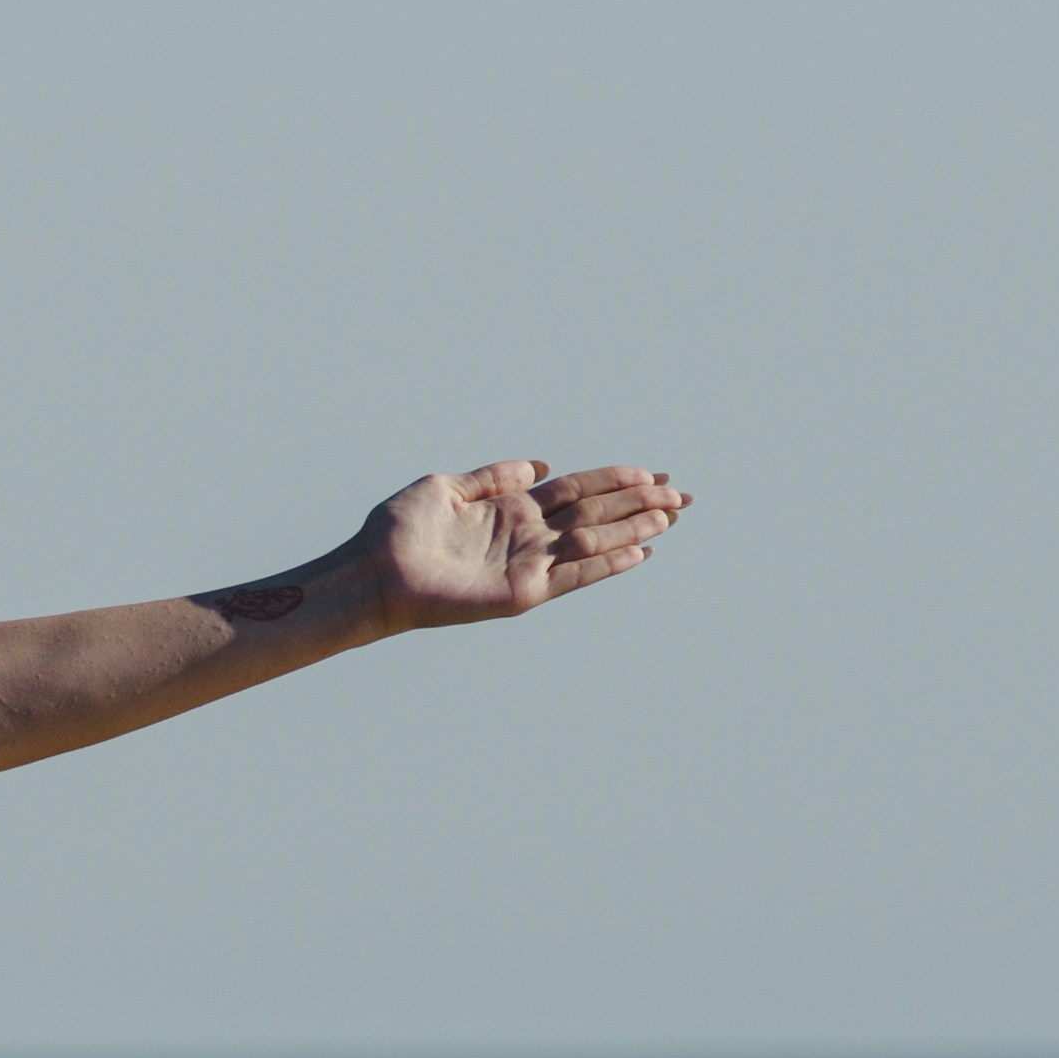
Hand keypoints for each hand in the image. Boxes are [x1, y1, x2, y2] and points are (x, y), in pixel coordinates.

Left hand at [375, 455, 689, 618]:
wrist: (376, 571)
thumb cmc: (399, 531)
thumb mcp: (447, 486)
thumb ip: (495, 476)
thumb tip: (539, 465)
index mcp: (512, 509)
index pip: (578, 489)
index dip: (616, 479)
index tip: (652, 473)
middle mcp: (528, 537)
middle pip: (597, 514)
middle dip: (640, 503)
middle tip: (682, 494)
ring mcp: (528, 565)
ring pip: (595, 542)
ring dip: (634, 529)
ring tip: (671, 516)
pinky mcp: (522, 592)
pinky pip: (574, 575)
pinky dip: (607, 564)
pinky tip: (639, 552)